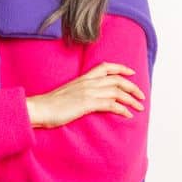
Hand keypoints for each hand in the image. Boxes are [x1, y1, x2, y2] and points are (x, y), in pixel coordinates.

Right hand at [25, 62, 145, 128]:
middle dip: (132, 87)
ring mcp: (88, 92)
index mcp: (83, 78)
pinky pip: (111, 105)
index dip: (121, 68)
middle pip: (117, 80)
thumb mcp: (67, 93)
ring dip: (131, 99)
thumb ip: (79, 92)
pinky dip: (122, 109)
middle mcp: (88, 82)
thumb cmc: (50, 105)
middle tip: (142, 95)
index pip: (106, 67)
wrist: (39, 108)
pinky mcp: (88, 104)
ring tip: (140, 107)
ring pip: (117, 92)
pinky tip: (128, 115)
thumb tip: (87, 98)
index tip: (131, 73)